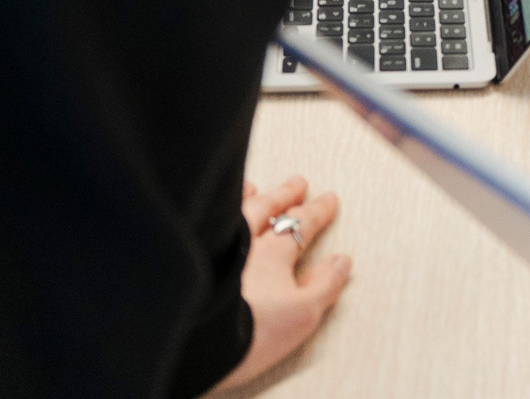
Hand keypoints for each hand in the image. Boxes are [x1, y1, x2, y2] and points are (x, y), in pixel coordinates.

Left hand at [206, 177, 352, 391]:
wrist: (192, 347)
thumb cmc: (251, 333)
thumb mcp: (302, 314)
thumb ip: (324, 285)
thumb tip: (341, 260)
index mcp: (273, 254)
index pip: (301, 223)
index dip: (317, 211)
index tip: (329, 199)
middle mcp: (242, 244)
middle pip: (266, 210)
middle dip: (284, 195)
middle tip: (298, 182)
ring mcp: (211, 251)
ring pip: (233, 214)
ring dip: (248, 199)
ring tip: (253, 187)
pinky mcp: (188, 263)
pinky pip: (205, 226)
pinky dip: (214, 215)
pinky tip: (212, 217)